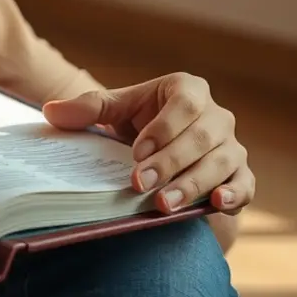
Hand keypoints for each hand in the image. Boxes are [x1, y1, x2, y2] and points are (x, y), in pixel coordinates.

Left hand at [42, 73, 252, 215]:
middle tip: (140, 185)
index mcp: (189, 90)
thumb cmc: (140, 125)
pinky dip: (235, 195)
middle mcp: (218, 116)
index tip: (135, 153)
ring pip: (221, 164)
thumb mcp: (116, 112)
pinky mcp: (241, 175)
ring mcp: (234, 147)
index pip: (184, 104)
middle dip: (170, 163)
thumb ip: (88, 108)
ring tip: (163, 205)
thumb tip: (50, 112)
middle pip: (201, 138)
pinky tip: (216, 204)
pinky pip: (245, 185)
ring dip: (193, 186)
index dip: (162, 128)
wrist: (169, 153)